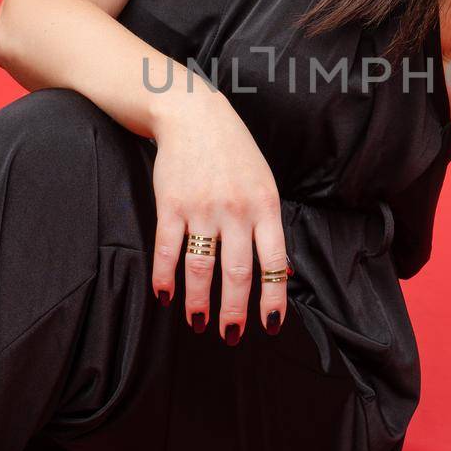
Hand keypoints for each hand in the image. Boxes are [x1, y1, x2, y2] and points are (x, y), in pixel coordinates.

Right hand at [149, 79, 289, 345]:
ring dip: (198, 302)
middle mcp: (236, 211)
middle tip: (231, 336)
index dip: (273, 298)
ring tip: (198, 323)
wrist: (193, 114)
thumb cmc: (234, 153)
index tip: (270, 326)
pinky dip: (165, 277)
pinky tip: (165, 296)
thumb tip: (285, 272)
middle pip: (237, 273)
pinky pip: (168, 250)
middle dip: (234, 311)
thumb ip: (271, 227)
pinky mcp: (171, 205)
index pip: (274, 262)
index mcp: (266, 207)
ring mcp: (202, 208)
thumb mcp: (264, 184)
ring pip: (201, 268)